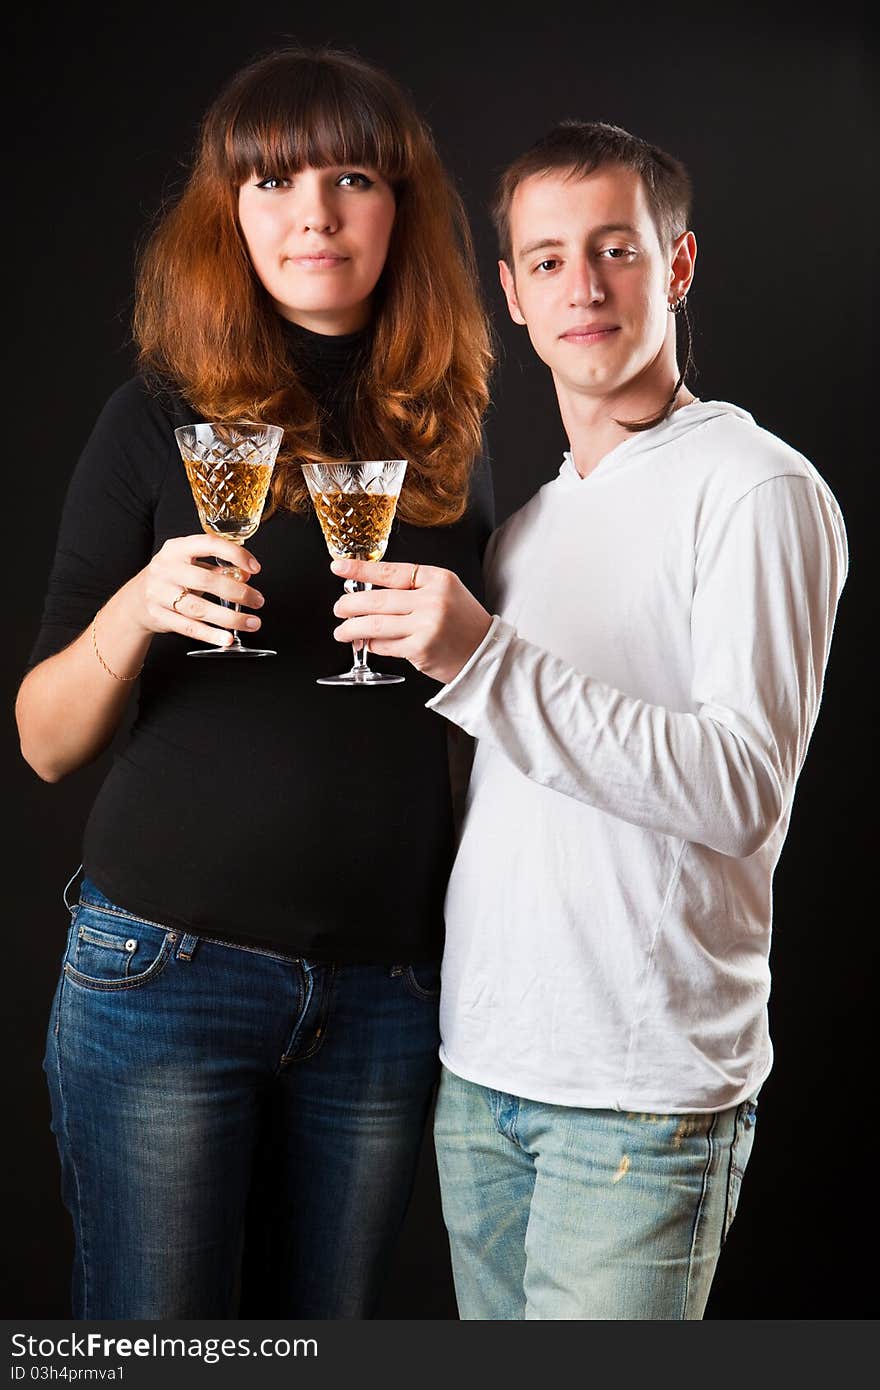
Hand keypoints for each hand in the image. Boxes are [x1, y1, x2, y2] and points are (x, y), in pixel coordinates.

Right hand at [128, 535, 264, 647]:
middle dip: (238, 592)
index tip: (255, 568)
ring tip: (251, 623)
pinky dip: (210, 634)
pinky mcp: (158, 616)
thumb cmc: (171, 578)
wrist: (135, 600)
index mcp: (176, 548)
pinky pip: (189, 627)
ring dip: (229, 618)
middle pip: (206, 581)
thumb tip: (246, 574)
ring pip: (199, 608)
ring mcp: (159, 593)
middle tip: (258, 601)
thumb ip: (217, 568)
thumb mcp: (190, 565)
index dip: (235, 555)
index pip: (209, 544)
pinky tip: (227, 638)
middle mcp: (166, 568)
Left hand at [330, 558, 491, 684]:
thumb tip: (369, 591)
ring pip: (375, 624)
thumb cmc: (463, 623)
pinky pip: (385, 645)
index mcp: (438, 579)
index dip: (360, 570)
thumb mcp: (445, 592)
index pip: (391, 572)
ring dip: (352, 629)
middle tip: (339, 608)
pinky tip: (366, 643)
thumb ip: (412, 589)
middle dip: (350, 605)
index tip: (339, 567)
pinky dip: (371, 645)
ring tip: (342, 631)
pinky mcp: (421, 649)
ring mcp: (427, 625)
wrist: (486, 653)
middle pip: (377, 600)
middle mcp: (433, 600)